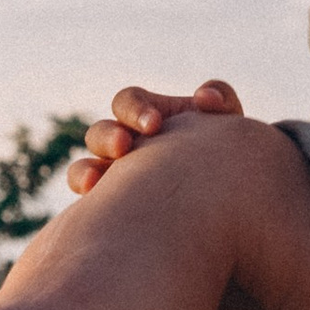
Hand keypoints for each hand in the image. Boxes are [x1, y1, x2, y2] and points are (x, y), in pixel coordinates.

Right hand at [65, 79, 244, 194]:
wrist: (225, 206)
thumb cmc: (222, 159)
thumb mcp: (227, 127)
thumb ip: (220, 102)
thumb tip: (204, 97)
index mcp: (145, 118)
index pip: (127, 102)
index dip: (135, 109)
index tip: (154, 125)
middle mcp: (123, 146)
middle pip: (99, 133)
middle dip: (109, 137)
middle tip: (124, 146)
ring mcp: (111, 181)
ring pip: (83, 168)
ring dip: (87, 170)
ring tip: (97, 180)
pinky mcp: (109, 212)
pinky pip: (87, 204)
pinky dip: (86, 197)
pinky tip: (95, 201)